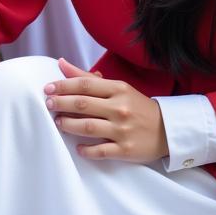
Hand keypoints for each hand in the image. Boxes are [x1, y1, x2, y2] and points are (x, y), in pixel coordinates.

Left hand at [44, 58, 167, 162]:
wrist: (168, 130)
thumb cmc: (136, 106)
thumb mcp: (116, 87)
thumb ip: (87, 77)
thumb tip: (61, 64)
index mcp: (117, 89)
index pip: (84, 84)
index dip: (63, 85)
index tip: (47, 88)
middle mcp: (119, 108)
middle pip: (82, 104)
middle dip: (60, 103)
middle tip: (47, 104)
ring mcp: (123, 130)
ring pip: (88, 127)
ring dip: (69, 125)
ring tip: (58, 123)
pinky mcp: (126, 150)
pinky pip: (101, 151)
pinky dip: (87, 150)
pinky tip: (78, 148)